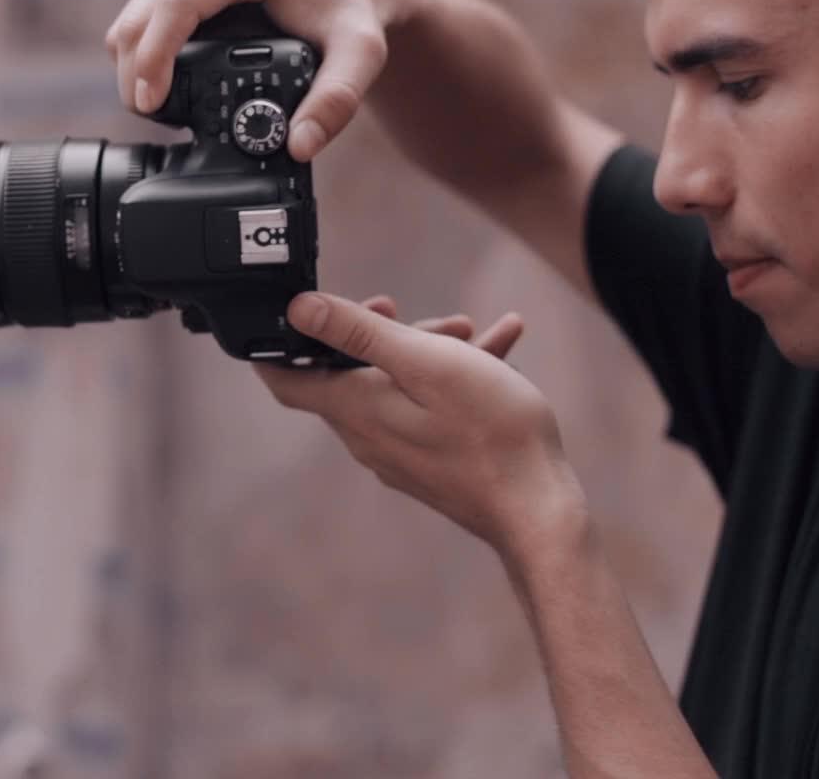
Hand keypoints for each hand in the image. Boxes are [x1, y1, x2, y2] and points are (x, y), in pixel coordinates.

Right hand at [104, 0, 405, 160]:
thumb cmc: (350, 13)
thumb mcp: (360, 56)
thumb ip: (337, 100)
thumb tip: (299, 144)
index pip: (179, 4)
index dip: (155, 56)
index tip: (151, 103)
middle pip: (143, 14)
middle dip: (137, 73)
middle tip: (155, 120)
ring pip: (131, 18)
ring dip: (135, 67)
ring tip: (162, 109)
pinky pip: (140, 19)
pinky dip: (143, 56)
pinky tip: (165, 85)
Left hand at [255, 292, 578, 555]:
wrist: (539, 509)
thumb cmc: (489, 431)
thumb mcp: (424, 363)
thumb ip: (359, 333)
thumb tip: (298, 310)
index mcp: (355, 409)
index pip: (286, 380)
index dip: (280, 343)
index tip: (302, 312)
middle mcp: (367, 435)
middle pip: (349, 374)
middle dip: (382, 333)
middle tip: (422, 314)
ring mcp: (399, 452)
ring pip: (396, 386)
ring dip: (429, 350)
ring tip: (473, 329)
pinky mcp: (430, 461)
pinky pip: (428, 408)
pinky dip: (455, 374)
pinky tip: (502, 345)